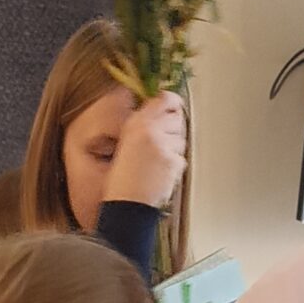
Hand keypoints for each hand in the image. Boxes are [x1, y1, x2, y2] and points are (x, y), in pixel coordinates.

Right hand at [103, 92, 187, 209]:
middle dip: (174, 129)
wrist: (125, 203)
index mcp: (136, 123)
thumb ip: (144, 125)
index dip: (173, 101)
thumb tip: (161, 115)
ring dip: (174, 149)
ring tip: (158, 162)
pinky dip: (174, 166)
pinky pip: (181, 158)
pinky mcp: (173, 161)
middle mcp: (150, 130)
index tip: (175, 104)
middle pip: (177, 118)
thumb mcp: (126, 142)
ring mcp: (163, 145)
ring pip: (181, 139)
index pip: (165, 99)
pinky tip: (161, 172)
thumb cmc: (122, 180)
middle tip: (163, 143)